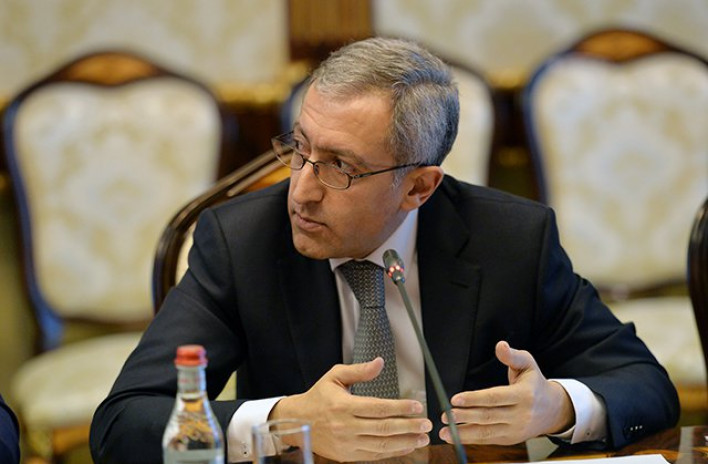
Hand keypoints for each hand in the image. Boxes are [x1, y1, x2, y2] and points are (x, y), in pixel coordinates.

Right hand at [270, 357, 432, 461]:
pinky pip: (374, 455)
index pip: (378, 408)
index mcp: (343, 406)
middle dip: (409, 426)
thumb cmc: (318, 397)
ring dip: (405, 442)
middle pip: (383, 428)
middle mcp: (345, 426)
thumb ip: (359, 371)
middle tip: (427, 424)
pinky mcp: (347, 455)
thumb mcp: (334, 376)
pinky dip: (393, 452)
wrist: (297, 421)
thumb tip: (379, 363)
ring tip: (422, 437)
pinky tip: (406, 446)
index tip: (417, 406)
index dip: (400, 407)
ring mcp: (346, 444)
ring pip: (381, 445)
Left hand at [440, 341, 574, 444]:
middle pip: (489, 416)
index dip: (474, 398)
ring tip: (444, 431)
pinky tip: (455, 437)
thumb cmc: (535, 384)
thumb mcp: (528, 364)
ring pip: (487, 433)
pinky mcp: (510, 439)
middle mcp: (521, 415)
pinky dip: (471, 440)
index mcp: (524, 395)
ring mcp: (516, 430)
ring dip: (463, 433)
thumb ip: (512, 356)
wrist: (553, 411)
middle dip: (465, 417)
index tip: (455, 399)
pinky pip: (488, 440)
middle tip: (446, 415)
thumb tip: (500, 345)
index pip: (495, 397)